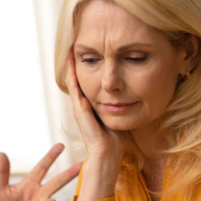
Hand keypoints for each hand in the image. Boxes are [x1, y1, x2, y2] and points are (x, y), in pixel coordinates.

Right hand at [66, 54, 123, 200]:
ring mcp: (79, 107)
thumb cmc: (115, 140)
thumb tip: (131, 94)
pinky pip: (75, 88)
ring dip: (71, 65)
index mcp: (91, 106)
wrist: (107, 155)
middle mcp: (82, 105)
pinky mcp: (79, 110)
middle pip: (77, 79)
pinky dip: (72, 74)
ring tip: (70, 49)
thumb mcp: (118, 116)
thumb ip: (120, 105)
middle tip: (74, 45)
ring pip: (73, 81)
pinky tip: (72, 62)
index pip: (87, 82)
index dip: (87, 67)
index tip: (90, 52)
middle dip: (76, 63)